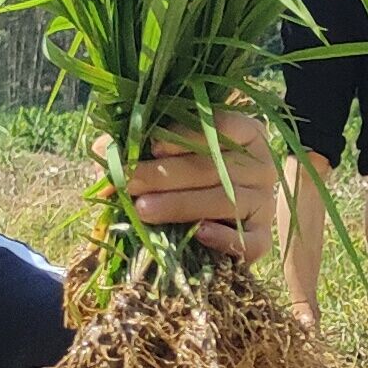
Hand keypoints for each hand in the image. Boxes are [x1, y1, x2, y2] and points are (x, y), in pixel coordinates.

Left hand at [125, 108, 281, 261]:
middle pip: (215, 168)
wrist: (225, 215)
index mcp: (245, 132)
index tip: (152, 144)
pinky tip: (197, 233)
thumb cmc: (190, 173)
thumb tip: (103, 152)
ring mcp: (265, 203)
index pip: (220, 126)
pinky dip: (224, 239)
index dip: (186, 135)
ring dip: (182, 206)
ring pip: (225, 202)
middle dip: (167, 175)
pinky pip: (250, 242)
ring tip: (144, 210)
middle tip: (131, 182)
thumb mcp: (169, 150)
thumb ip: (139, 145)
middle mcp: (261, 165)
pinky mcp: (264, 238)